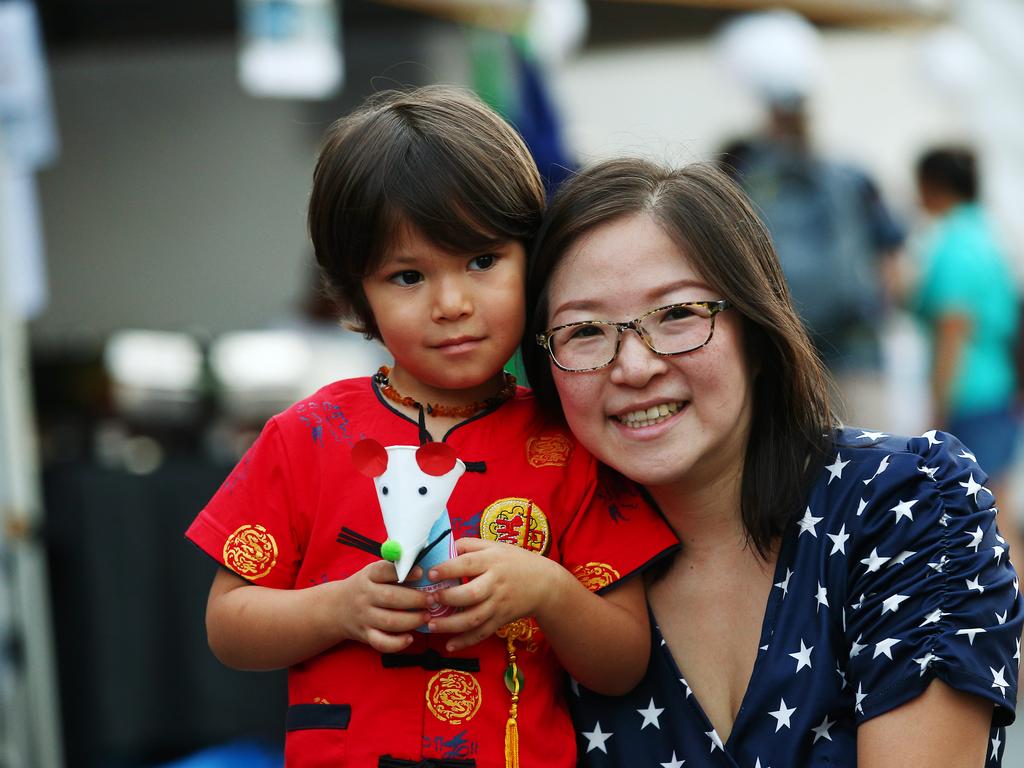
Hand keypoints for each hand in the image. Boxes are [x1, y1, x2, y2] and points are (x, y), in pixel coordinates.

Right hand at [328, 561, 430, 653]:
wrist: (336, 608)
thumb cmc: (365, 587)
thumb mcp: (373, 573)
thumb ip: (393, 569)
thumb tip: (423, 564)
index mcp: (368, 577)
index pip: (384, 571)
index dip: (403, 572)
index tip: (421, 573)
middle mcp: (365, 596)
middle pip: (390, 598)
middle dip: (415, 599)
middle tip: (432, 599)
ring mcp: (365, 617)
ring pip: (389, 621)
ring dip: (412, 620)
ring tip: (427, 616)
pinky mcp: (366, 635)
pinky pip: (381, 643)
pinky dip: (397, 643)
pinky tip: (410, 637)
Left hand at [425, 537, 567, 651]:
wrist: (544, 583)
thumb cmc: (514, 561)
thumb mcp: (495, 546)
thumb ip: (469, 545)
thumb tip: (442, 548)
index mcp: (492, 561)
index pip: (468, 564)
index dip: (448, 569)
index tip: (431, 573)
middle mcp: (495, 583)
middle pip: (471, 594)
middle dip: (448, 598)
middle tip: (429, 599)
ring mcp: (499, 604)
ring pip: (474, 618)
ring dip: (451, 624)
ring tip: (431, 625)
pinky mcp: (501, 620)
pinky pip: (482, 633)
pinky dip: (466, 641)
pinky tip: (449, 645)